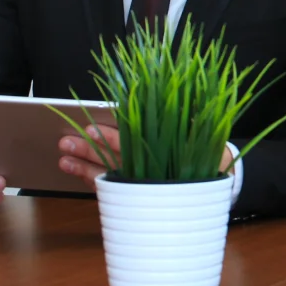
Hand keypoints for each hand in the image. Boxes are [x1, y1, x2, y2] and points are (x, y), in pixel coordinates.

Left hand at [58, 125, 234, 182]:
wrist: (224, 181)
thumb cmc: (209, 151)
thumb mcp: (201, 131)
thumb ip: (181, 116)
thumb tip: (158, 90)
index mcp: (167, 152)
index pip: (134, 143)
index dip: (110, 136)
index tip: (90, 128)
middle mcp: (153, 171)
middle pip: (116, 162)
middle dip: (89, 152)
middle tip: (65, 144)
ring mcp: (143, 185)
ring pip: (109, 178)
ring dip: (83, 169)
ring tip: (62, 160)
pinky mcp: (137, 194)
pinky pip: (112, 190)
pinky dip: (92, 180)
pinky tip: (75, 171)